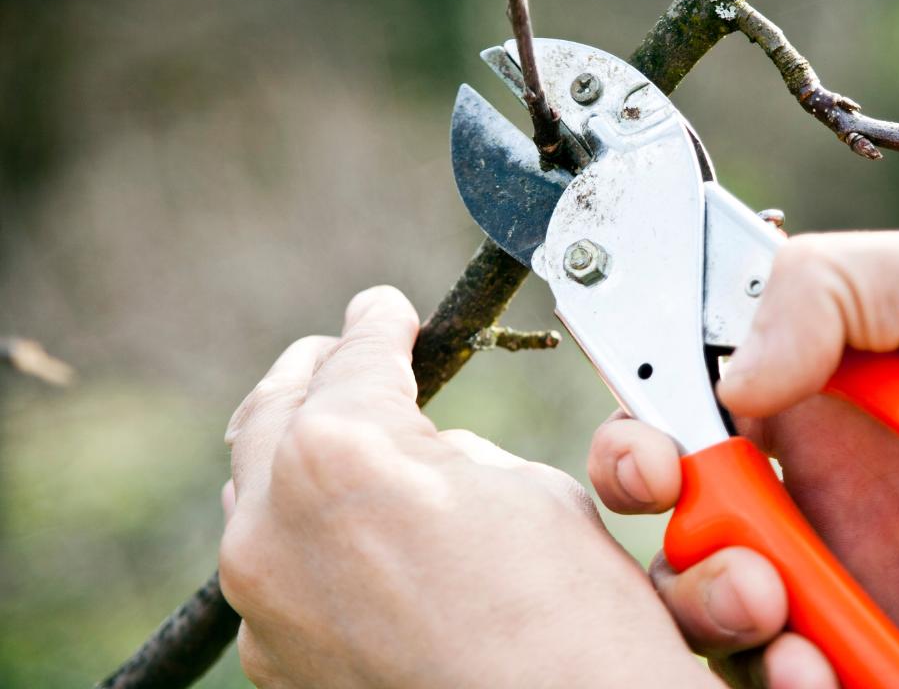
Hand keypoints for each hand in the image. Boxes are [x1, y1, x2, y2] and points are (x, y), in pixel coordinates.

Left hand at [219, 286, 721, 688]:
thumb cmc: (571, 622)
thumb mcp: (526, 489)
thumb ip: (451, 451)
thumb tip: (427, 450)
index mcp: (340, 453)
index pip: (353, 356)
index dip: (380, 324)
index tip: (386, 312)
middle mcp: (274, 528)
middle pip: (275, 413)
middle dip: (317, 372)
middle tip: (346, 353)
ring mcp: (264, 606)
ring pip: (260, 494)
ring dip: (299, 452)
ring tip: (344, 434)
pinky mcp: (277, 662)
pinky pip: (277, 571)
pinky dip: (306, 535)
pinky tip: (355, 533)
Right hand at [588, 228, 898, 687]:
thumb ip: (830, 289)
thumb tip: (730, 372)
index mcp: (828, 401)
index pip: (696, 410)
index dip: (647, 427)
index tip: (645, 449)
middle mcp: (832, 497)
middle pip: (688, 519)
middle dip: (660, 519)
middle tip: (680, 512)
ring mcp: (861, 589)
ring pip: (725, 610)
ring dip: (713, 605)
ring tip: (766, 600)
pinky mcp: (896, 665)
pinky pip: (799, 682)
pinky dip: (785, 681)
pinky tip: (817, 665)